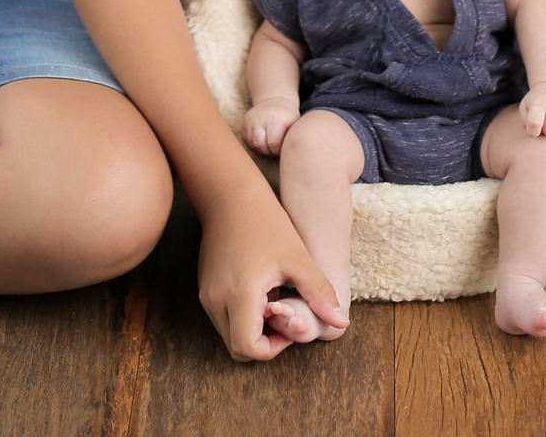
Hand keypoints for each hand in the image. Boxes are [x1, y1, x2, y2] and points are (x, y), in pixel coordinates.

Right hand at [197, 174, 348, 360]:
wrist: (231, 194)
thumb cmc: (266, 222)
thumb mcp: (298, 258)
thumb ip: (319, 293)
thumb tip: (342, 323)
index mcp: (239, 296)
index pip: (248, 350)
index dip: (273, 349)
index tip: (290, 326)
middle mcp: (215, 301)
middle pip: (237, 348)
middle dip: (264, 342)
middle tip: (284, 315)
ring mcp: (206, 295)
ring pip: (228, 334)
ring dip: (252, 329)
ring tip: (274, 298)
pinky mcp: (204, 288)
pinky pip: (222, 317)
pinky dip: (242, 316)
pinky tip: (260, 289)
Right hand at [241, 96, 300, 155]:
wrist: (275, 99)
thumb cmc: (288, 116)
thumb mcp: (295, 124)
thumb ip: (291, 138)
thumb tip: (286, 156)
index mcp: (276, 119)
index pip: (273, 144)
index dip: (277, 151)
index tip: (282, 148)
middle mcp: (261, 118)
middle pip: (259, 145)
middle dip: (267, 153)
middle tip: (274, 151)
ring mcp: (251, 119)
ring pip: (251, 144)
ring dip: (260, 150)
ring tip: (268, 148)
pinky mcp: (245, 121)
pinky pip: (245, 140)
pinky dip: (253, 145)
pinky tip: (262, 143)